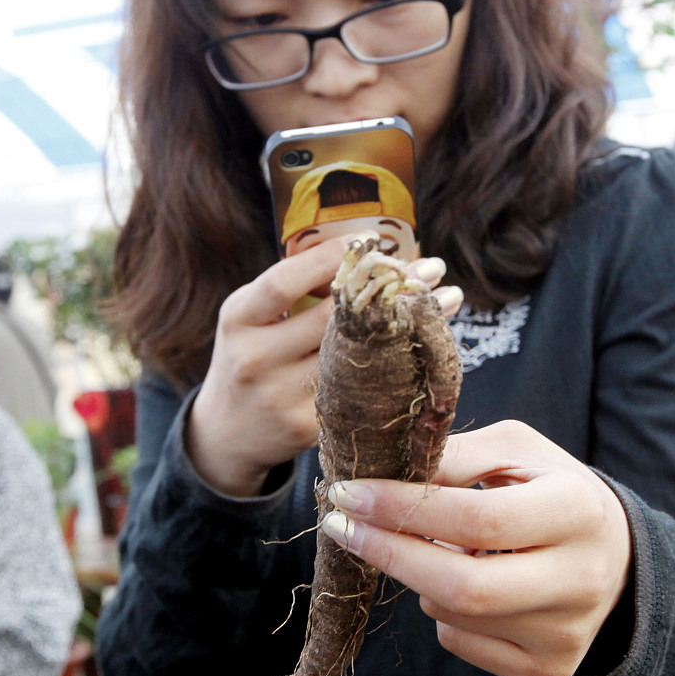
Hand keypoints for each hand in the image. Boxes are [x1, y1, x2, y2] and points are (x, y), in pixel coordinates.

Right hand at [189, 242, 461, 496]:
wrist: (228, 435)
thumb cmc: (252, 358)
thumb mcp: (252, 319)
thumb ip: (295, 289)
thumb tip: (371, 252)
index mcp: (238, 318)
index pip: (286, 281)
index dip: (332, 258)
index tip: (375, 241)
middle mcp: (255, 358)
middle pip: (331, 317)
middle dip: (388, 287)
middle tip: (432, 265)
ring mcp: (281, 397)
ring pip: (357, 354)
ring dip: (408, 324)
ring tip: (446, 297)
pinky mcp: (308, 427)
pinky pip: (361, 389)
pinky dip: (399, 363)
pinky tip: (426, 344)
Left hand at [320, 420, 631, 675]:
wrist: (616, 559)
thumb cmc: (549, 489)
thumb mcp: (515, 450)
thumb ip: (455, 454)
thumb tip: (380, 472)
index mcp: (577, 510)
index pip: (475, 519)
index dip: (401, 509)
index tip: (347, 493)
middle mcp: (579, 580)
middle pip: (462, 585)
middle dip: (387, 553)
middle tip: (340, 525)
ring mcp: (564, 633)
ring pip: (451, 613)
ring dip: (418, 576)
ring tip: (429, 545)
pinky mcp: (547, 669)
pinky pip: (460, 642)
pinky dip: (439, 610)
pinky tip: (458, 582)